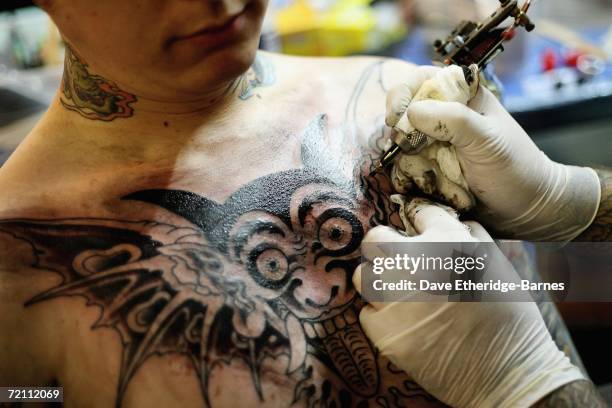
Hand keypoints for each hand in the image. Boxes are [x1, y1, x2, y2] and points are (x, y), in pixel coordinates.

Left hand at [353, 200, 583, 406]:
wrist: (507, 373)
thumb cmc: (509, 317)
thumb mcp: (498, 262)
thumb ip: (470, 234)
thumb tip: (451, 221)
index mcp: (446, 240)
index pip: (420, 212)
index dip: (424, 222)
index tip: (425, 233)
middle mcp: (414, 263)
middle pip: (374, 240)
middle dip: (386, 246)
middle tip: (401, 261)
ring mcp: (394, 298)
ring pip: (363, 276)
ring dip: (379, 281)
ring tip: (401, 293)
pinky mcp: (383, 331)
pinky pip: (367, 313)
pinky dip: (382, 315)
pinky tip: (405, 321)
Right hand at [402, 85, 599, 240]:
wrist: (524, 209)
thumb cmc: (514, 167)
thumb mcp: (486, 139)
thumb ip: (452, 119)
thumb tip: (411, 112)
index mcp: (462, 96)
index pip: (420, 80)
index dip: (402, 93)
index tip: (396, 116)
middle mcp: (443, 117)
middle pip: (402, 113)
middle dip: (401, 132)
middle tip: (407, 147)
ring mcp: (433, 145)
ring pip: (400, 144)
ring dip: (407, 159)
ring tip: (429, 173)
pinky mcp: (428, 169)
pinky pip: (404, 169)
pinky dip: (409, 177)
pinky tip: (426, 185)